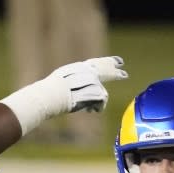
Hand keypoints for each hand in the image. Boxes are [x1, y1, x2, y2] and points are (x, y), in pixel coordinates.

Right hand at [0, 55, 127, 134]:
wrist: (48, 96)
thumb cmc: (50, 93)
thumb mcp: (62, 84)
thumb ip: (73, 84)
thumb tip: (79, 93)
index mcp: (78, 68)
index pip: (96, 63)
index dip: (107, 62)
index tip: (118, 62)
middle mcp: (87, 71)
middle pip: (106, 70)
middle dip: (115, 73)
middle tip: (124, 74)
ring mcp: (91, 80)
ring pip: (103, 92)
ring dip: (98, 102)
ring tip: (92, 108)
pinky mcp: (94, 90)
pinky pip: (101, 101)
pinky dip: (97, 108)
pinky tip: (90, 111)